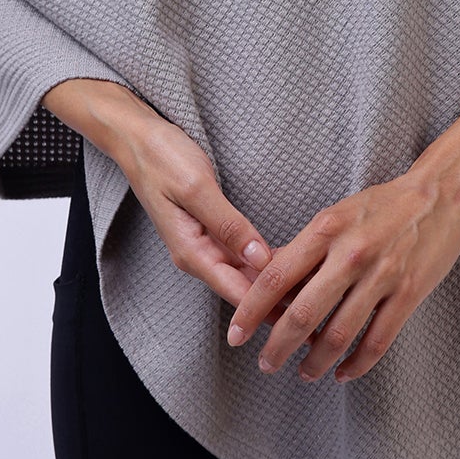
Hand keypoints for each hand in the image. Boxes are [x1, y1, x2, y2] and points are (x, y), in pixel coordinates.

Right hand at [115, 118, 304, 320]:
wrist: (138, 140)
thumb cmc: (162, 159)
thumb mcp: (195, 188)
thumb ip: (228, 225)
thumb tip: (259, 259)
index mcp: (191, 251)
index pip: (237, 292)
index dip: (270, 308)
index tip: (303, 318)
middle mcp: (198, 256)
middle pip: (245, 288)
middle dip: (280, 300)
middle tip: (321, 311)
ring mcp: (205, 245)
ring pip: (246, 274)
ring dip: (277, 284)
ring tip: (316, 293)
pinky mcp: (211, 232)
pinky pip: (243, 256)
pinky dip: (267, 263)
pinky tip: (292, 266)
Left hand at [224, 169, 459, 383]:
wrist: (442, 195)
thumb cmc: (383, 205)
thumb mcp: (336, 214)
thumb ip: (303, 248)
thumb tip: (263, 279)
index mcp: (326, 229)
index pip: (276, 277)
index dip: (251, 310)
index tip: (236, 335)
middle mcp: (350, 254)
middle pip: (302, 313)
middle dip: (277, 347)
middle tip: (265, 364)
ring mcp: (382, 275)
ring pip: (338, 334)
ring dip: (315, 362)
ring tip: (304, 374)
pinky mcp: (408, 293)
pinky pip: (377, 341)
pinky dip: (356, 364)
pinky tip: (344, 373)